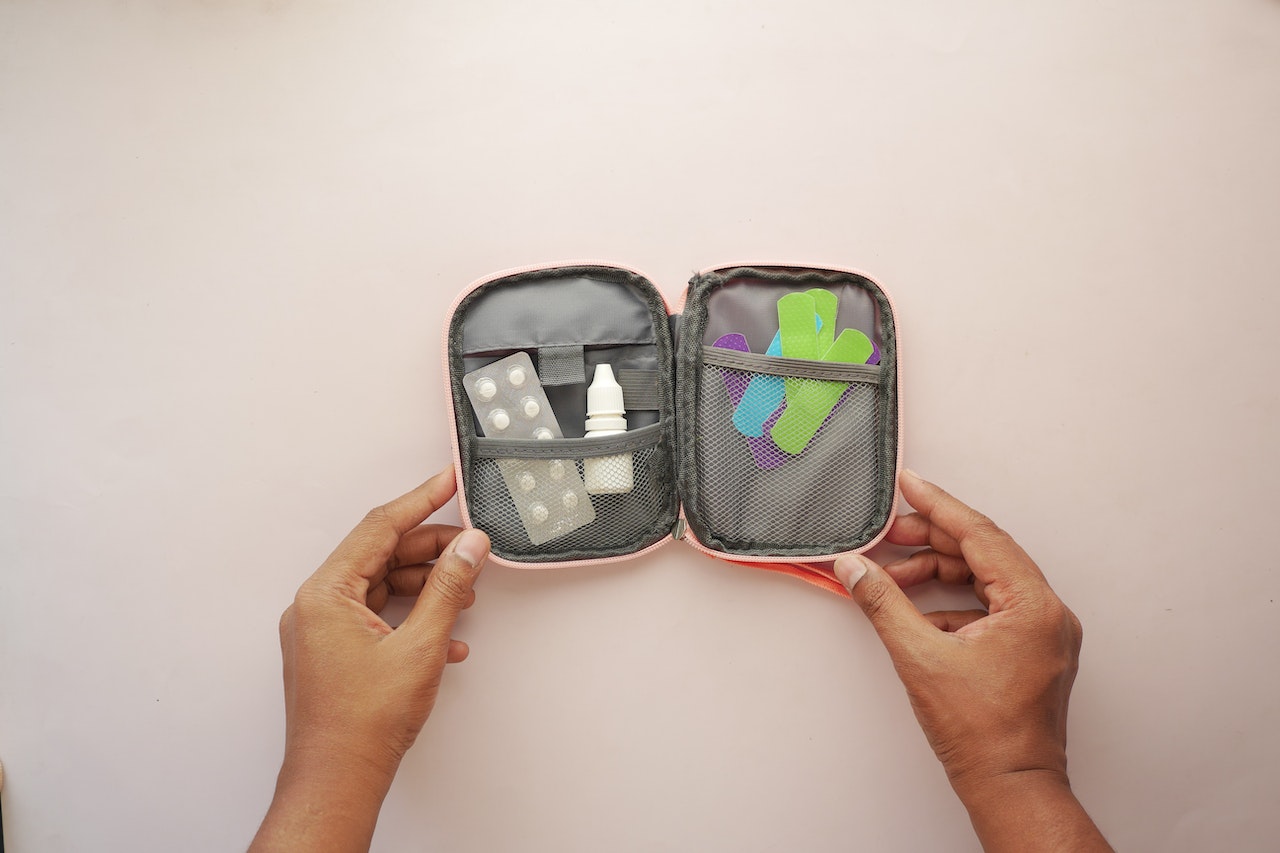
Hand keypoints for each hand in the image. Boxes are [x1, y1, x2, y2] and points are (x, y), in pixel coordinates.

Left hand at [251, 467, 489, 852]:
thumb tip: (469, 548)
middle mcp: (316, 606)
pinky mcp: (332, 652)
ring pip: (380, 586)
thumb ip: (448, 588)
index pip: (378, 528)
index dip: (420, 502)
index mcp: (326, 594)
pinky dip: (411, 616)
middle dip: (430, 550)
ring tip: (465, 591)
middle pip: (380, 555)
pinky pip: (375, 616)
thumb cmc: (362, 724)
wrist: (338, 781)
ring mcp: (321, 631)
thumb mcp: (421, 646)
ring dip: (425, 586)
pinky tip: (446, 634)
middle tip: (471, 545)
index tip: (447, 482)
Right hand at [835, 470, 1109, 851]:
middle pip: (984, 554)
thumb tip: (856, 570)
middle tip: (889, 532)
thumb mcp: (919, 658)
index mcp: (1033, 605)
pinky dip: (951, 601)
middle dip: (931, 539)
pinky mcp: (1031, 651)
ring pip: (986, 580)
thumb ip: (883, 603)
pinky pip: (990, 607)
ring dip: (938, 571)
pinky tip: (916, 610)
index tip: (910, 484)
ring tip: (892, 573)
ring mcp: (1043, 633)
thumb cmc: (983, 735)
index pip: (980, 536)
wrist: (1011, 787)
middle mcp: (1048, 613)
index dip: (937, 506)